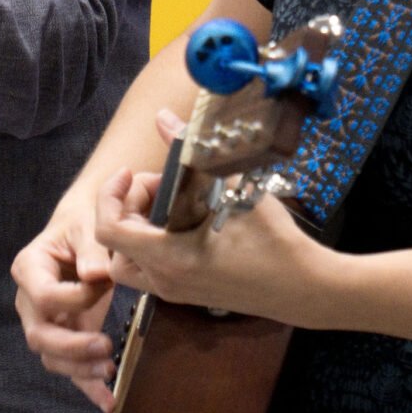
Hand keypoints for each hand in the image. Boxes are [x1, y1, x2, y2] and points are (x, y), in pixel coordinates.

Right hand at [12, 193, 119, 412]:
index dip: (74, 298)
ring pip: (51, 357)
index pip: (43, 296)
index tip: (104, 285)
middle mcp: (29, 299)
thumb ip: (92, 249)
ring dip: (80, 370)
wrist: (85, 227)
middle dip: (71, 347)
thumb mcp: (88, 225)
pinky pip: (70, 367)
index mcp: (29, 268)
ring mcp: (45, 321)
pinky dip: (88, 387)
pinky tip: (108, 402)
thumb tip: (95, 276)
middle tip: (105, 347)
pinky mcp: (65, 336)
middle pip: (39, 335)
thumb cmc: (83, 221)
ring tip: (110, 370)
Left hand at [97, 162, 332, 325]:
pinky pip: (151, 269)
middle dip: (126, 209)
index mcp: (171, 258)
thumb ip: (192, 152)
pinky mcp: (187, 293)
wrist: (303, 286)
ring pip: (130, 262)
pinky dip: (154, 242)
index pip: (108, 231)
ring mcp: (175, 292)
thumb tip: (164, 119)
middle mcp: (166, 281)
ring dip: (138, 229)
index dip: (109, 196)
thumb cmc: (273, 242)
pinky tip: (187, 219)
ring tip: (171, 203)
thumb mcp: (234, 188)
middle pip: (114, 246)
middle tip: (159, 186)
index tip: (129, 173)